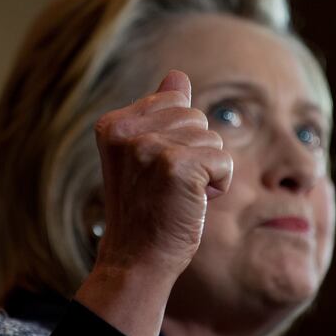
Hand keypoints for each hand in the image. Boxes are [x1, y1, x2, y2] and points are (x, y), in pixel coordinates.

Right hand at [74, 70, 232, 335]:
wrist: (136, 259)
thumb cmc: (146, 210)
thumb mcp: (146, 156)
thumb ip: (160, 114)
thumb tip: (177, 75)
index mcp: (113, 124)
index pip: (173, 101)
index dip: (177, 139)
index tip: (155, 171)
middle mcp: (126, 131)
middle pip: (195, 116)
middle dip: (194, 152)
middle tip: (168, 187)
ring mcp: (149, 147)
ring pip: (211, 138)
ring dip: (206, 170)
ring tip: (178, 196)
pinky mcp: (176, 166)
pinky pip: (222, 160)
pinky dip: (218, 184)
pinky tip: (193, 203)